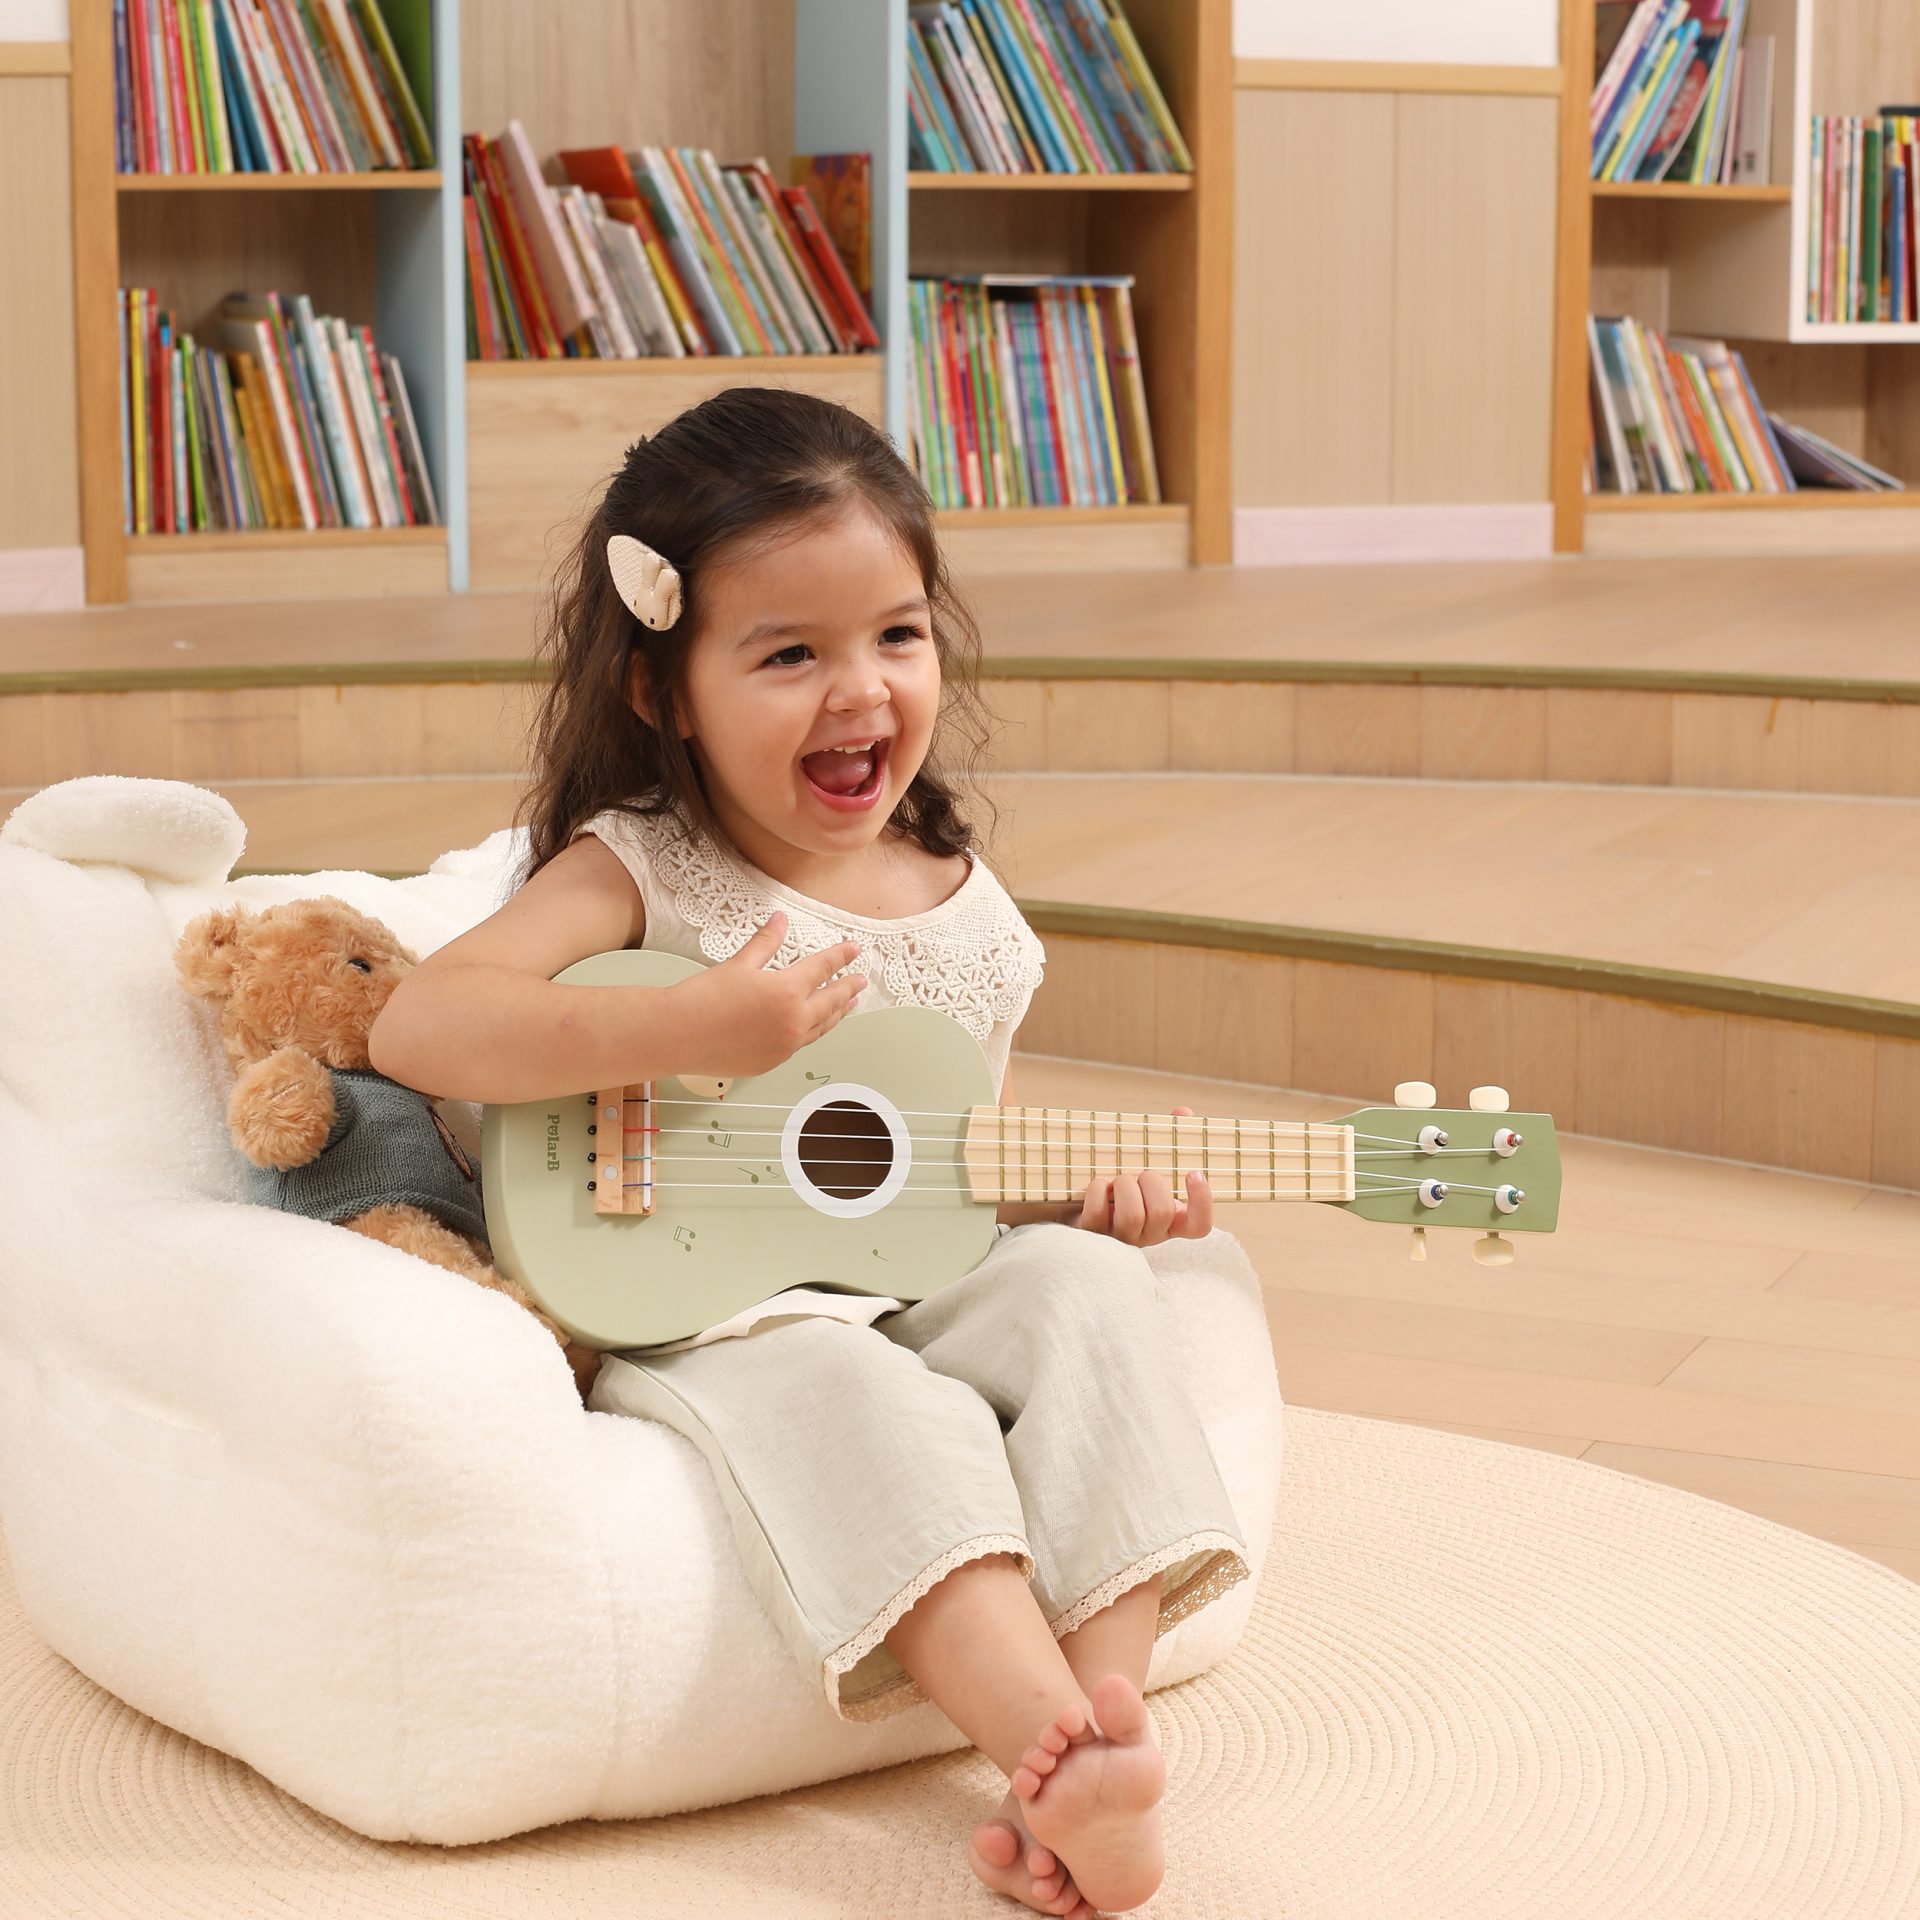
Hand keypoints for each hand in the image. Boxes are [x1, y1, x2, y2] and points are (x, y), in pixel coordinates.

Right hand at [667, 909, 866, 1079]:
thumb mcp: (740, 963)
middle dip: (848, 988)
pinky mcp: (771, 1062)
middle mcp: (793, 1022)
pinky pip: (800, 1045)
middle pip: (831, 1001)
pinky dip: (811, 1032)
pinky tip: (811, 1027)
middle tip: (860, 980)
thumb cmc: (703, 999)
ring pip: (821, 1028)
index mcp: (788, 992)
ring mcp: (784, 1046)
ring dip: (837, 1014)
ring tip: (848, 1005)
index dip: (841, 956)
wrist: (677, 1034)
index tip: (854, 949)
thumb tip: (780, 920)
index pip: (824, 968)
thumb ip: (766, 942)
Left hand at [1071, 1104, 1212, 1245]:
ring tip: (1119, 1178)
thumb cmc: (1121, 1181)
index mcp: (1170, 1220)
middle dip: (1152, 1182)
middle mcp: (1149, 1234)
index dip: (1202, 1201)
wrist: (1079, 1199)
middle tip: (1142, 1173)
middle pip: (1163, 1212)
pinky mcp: (1093, 1234)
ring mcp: (1121, 1237)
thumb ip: (1169, 1139)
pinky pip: (1098, 1213)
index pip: (1199, 1225)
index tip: (1194, 1172)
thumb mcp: (1147, 1162)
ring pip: (1132, 1215)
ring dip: (1125, 1185)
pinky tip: (1099, 1184)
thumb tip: (1183, 1113)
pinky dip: (1098, 1190)